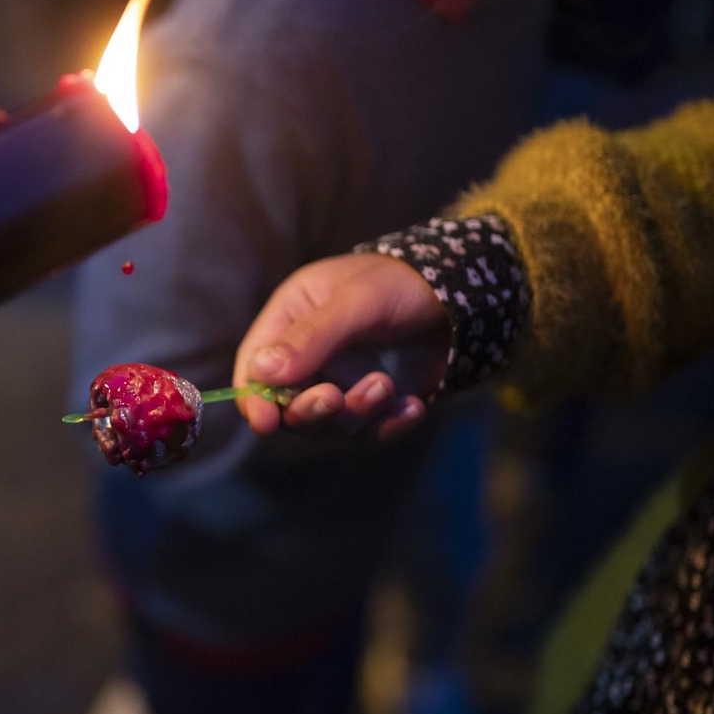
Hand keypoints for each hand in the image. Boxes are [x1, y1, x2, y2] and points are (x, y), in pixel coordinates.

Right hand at [233, 252, 450, 439]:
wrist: (459, 296)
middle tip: (335, 397)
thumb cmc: (399, 283)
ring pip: (331, 424)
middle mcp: (310, 358)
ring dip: (356, 413)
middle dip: (311, 410)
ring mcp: (342, 383)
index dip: (254, 398)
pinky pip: (372, 430)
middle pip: (289, 406)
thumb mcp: (356, 301)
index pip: (255, 367)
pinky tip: (413, 407)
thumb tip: (262, 372)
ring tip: (385, 384)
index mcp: (290, 320)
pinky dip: (390, 424)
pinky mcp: (376, 404)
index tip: (265, 423)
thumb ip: (311, 336)